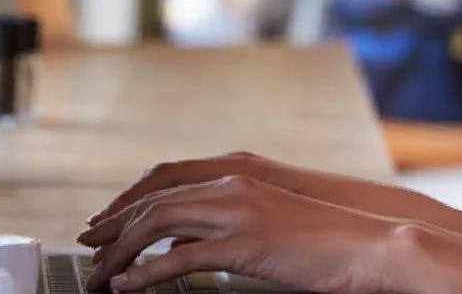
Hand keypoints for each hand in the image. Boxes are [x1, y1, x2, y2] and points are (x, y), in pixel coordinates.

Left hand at [83, 152, 461, 253]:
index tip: (101, 224)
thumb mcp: (269, 224)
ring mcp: (238, 214)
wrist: (374, 244)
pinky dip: (146, 274)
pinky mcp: (247, 245)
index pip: (164, 182)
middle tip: (86, 250)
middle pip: (152, 201)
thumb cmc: (326, 240)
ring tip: (100, 277)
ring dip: (121, 253)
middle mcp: (231, 187)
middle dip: (113, 226)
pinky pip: (181, 260)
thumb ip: (229, 225)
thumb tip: (189, 245)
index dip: (127, 201)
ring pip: (158, 226)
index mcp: (237, 177)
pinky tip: (128, 288)